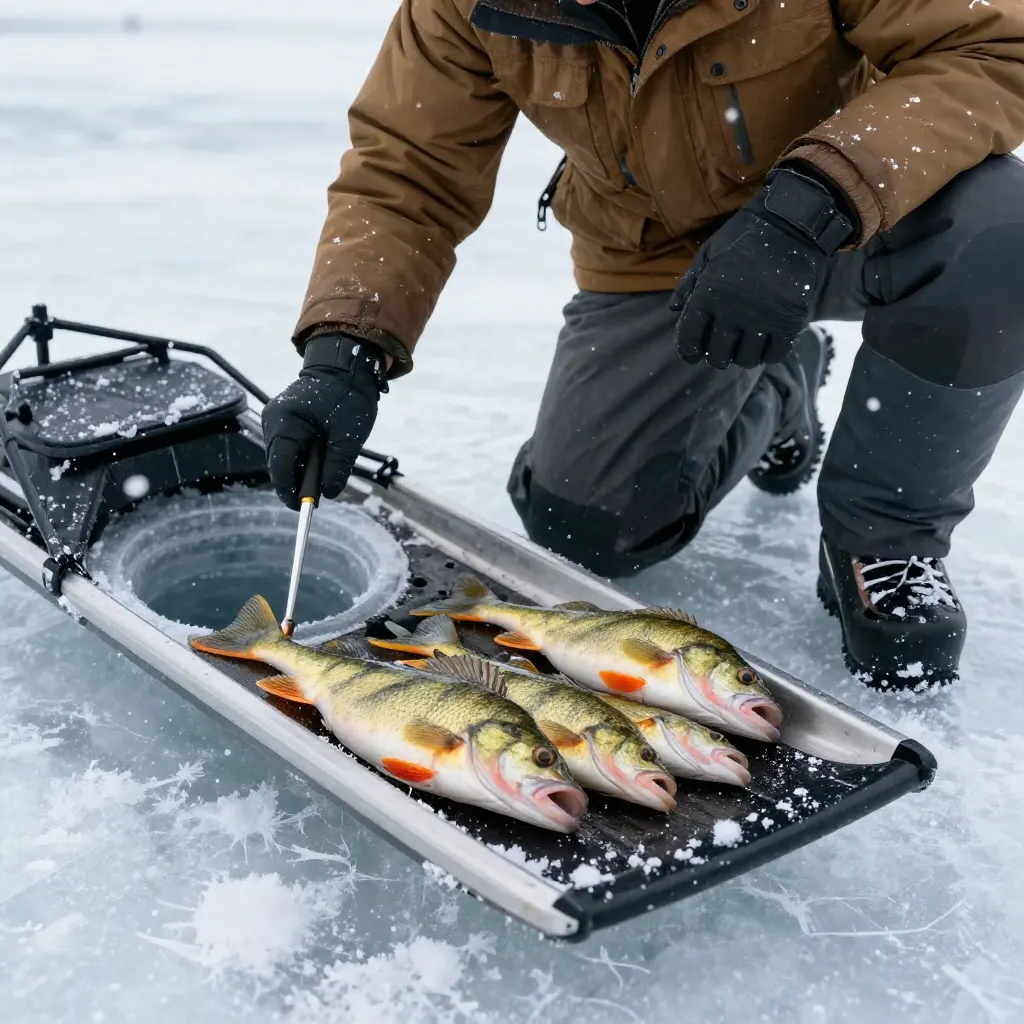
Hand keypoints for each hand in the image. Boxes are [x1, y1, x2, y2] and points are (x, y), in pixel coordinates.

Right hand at [261, 333, 387, 509]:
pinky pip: (290, 448)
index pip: (279, 465)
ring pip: (284, 458)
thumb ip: (338, 465)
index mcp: (284, 421)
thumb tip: (328, 493)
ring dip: (301, 470)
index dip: (289, 490)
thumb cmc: (349, 395)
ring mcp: (276, 420)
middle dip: (297, 482)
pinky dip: (303, 459)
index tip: (301, 508)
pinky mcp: (285, 421)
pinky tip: (320, 462)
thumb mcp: (348, 435)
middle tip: (316, 499)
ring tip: (323, 476)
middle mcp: (273, 420)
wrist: (347, 366)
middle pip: (278, 464)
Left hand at [670, 167, 853, 369]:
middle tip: (721, 352)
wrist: (792, 221)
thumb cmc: (744, 235)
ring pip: (747, 358)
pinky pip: (776, 353)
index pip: (690, 337)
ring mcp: (763, 318)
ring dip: (742, 358)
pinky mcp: (790, 320)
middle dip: (716, 357)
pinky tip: (765, 347)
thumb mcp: (709, 253)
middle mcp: (733, 311)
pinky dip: (768, 355)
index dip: (688, 351)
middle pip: (719, 354)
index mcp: (708, 295)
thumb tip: (674, 310)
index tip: (692, 355)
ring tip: (743, 350)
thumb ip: (689, 283)